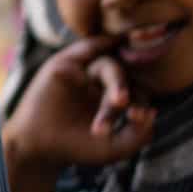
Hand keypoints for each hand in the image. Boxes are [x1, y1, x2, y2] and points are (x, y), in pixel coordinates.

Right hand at [3, 36, 156, 172]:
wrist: (40, 149)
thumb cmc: (76, 147)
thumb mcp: (113, 148)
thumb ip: (138, 135)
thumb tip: (152, 112)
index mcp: (116, 99)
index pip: (138, 93)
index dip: (140, 104)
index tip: (136, 118)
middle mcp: (102, 81)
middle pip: (125, 78)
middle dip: (125, 92)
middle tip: (123, 107)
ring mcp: (84, 71)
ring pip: (108, 64)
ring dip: (116, 80)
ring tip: (117, 101)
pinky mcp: (65, 64)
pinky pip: (87, 48)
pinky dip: (101, 43)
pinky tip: (115, 42)